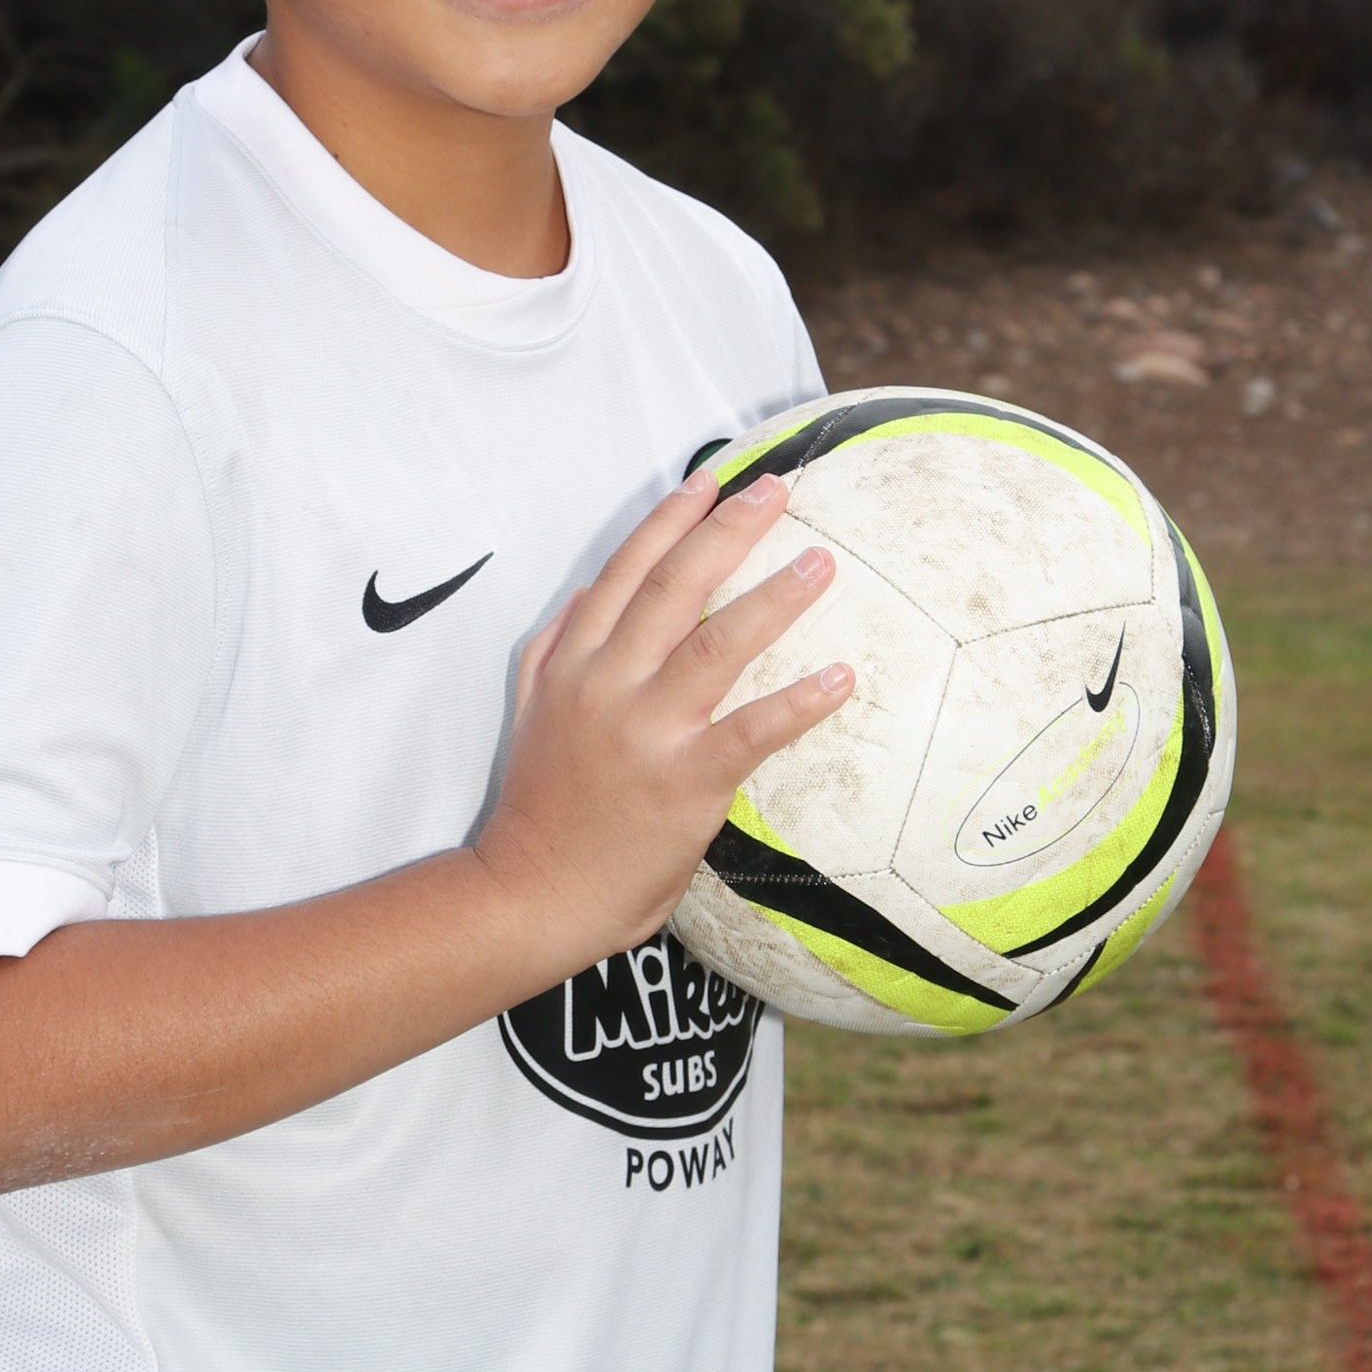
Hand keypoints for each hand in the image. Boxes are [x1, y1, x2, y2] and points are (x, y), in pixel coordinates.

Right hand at [476, 466, 853, 977]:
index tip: (711, 478)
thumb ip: (552, 647)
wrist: (530, 894)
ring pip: (715, 644)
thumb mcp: (530, 712)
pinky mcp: (685, 783)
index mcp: (574, 663)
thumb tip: (587, 593)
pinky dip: (798, 702)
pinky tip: (841, 677)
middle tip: (777, 490)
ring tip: (821, 564)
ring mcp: (647, 731)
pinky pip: (751, 730)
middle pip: (674, 587)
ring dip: (773, 598)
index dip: (670, 520)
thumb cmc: (539, 808)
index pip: (626, 572)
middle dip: (727, 530)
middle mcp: (608, 684)